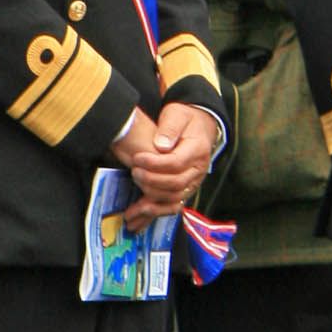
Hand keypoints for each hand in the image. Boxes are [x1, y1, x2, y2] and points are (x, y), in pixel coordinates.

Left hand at [109, 103, 214, 230]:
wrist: (198, 126)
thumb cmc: (184, 119)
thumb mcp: (177, 115)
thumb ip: (170, 128)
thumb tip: (161, 146)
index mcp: (198, 150)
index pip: (176, 163)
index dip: (155, 164)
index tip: (137, 158)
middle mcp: (199, 170)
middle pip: (176, 184)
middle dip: (152, 180)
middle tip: (134, 171)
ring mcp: (193, 182)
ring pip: (174, 198)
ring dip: (151, 200)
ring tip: (133, 198)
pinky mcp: (184, 190)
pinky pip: (172, 206)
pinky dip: (155, 213)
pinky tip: (137, 216)